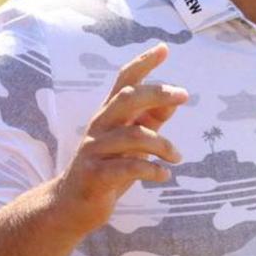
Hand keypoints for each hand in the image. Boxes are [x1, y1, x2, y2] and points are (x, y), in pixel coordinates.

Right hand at [52, 43, 188, 233]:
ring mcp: (94, 150)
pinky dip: (151, 170)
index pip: (123, 81)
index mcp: (108, 116)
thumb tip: (172, 102)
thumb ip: (148, 122)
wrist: (71, 207)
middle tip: (184, 96)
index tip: (163, 48)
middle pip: (126, 98)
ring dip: (163, 145)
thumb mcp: (130, 144)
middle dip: (157, 93)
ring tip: (177, 158)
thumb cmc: (107, 170)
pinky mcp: (95, 175)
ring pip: (133, 135)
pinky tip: (164, 176)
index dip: (142, 64)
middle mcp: (99, 127)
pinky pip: (128, 167)